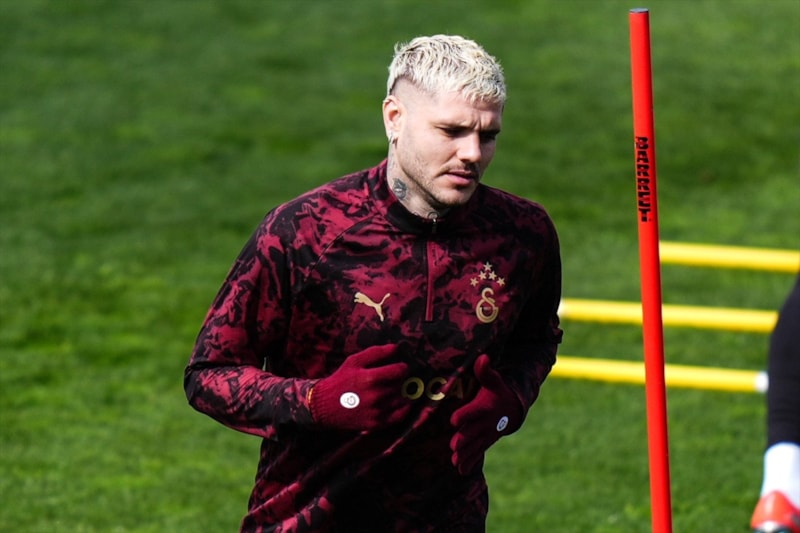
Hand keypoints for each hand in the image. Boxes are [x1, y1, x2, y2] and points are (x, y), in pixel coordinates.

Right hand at [309, 344, 409, 430]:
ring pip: (401, 400)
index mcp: (370, 378)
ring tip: (392, 390)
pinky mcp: (375, 424)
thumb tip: (396, 347)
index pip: (399, 371)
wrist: (323, 406)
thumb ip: (376, 352)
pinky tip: (401, 403)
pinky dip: (404, 409)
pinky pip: (399, 416)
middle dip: (398, 380)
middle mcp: (375, 396)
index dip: (402, 367)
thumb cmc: (340, 380)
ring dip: (400, 394)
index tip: (400, 367)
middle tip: (392, 379)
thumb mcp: (354, 361)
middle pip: (400, 385)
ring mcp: (376, 412)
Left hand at [449, 354, 523, 474]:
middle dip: (464, 439)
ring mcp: (486, 435)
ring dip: (465, 454)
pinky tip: (461, 471)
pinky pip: (478, 453)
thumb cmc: (497, 391)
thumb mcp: (493, 380)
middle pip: (473, 432)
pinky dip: (471, 463)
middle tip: (454, 446)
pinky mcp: (485, 442)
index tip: (454, 419)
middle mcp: (486, 423)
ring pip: (475, 446)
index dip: (465, 415)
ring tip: (455, 461)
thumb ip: (485, 371)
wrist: (513, 409)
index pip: (474, 411)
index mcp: (485, 407)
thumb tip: (482, 357)